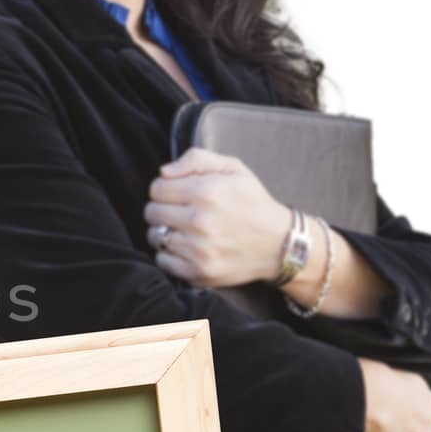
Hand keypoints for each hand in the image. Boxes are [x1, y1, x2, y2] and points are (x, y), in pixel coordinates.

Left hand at [143, 147, 289, 287]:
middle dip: (162, 209)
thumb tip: (163, 172)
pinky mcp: (198, 272)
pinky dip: (170, 254)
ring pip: (154, 236)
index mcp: (207, 191)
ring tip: (185, 230)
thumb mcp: (233, 168)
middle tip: (180, 212)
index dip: (164, 189)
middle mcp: (200, 221)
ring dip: (164, 232)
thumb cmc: (252, 202)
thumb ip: (195, 159)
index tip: (177, 194)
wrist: (279, 244)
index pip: (156, 188)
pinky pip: (162, 260)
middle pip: (151, 212)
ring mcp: (198, 249)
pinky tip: (188, 248)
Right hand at [357, 356, 430, 431]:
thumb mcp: (391, 371)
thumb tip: (383, 391)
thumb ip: (394, 387)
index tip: (385, 413)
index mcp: (429, 407)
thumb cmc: (371, 377)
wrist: (365, 394)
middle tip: (372, 428)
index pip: (419, 418)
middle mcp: (425, 431)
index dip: (401, 417)